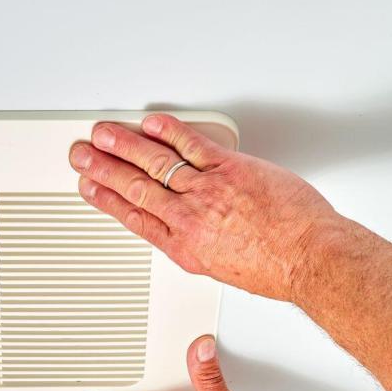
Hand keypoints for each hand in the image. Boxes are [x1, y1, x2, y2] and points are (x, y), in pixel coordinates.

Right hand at [68, 113, 345, 301]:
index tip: (89, 186)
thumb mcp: (220, 266)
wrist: (310, 259)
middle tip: (81, 154)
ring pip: (155, 163)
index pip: (133, 216)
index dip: (106, 199)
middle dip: (103, 168)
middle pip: (134, 186)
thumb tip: (184, 226)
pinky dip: (169, 132)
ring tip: (103, 134)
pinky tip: (152, 123)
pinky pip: (192, 145)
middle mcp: (189, 217)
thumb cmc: (275, 267)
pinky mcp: (231, 169)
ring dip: (124, 146)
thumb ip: (195, 241)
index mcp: (183, 245)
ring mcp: (208, 191)